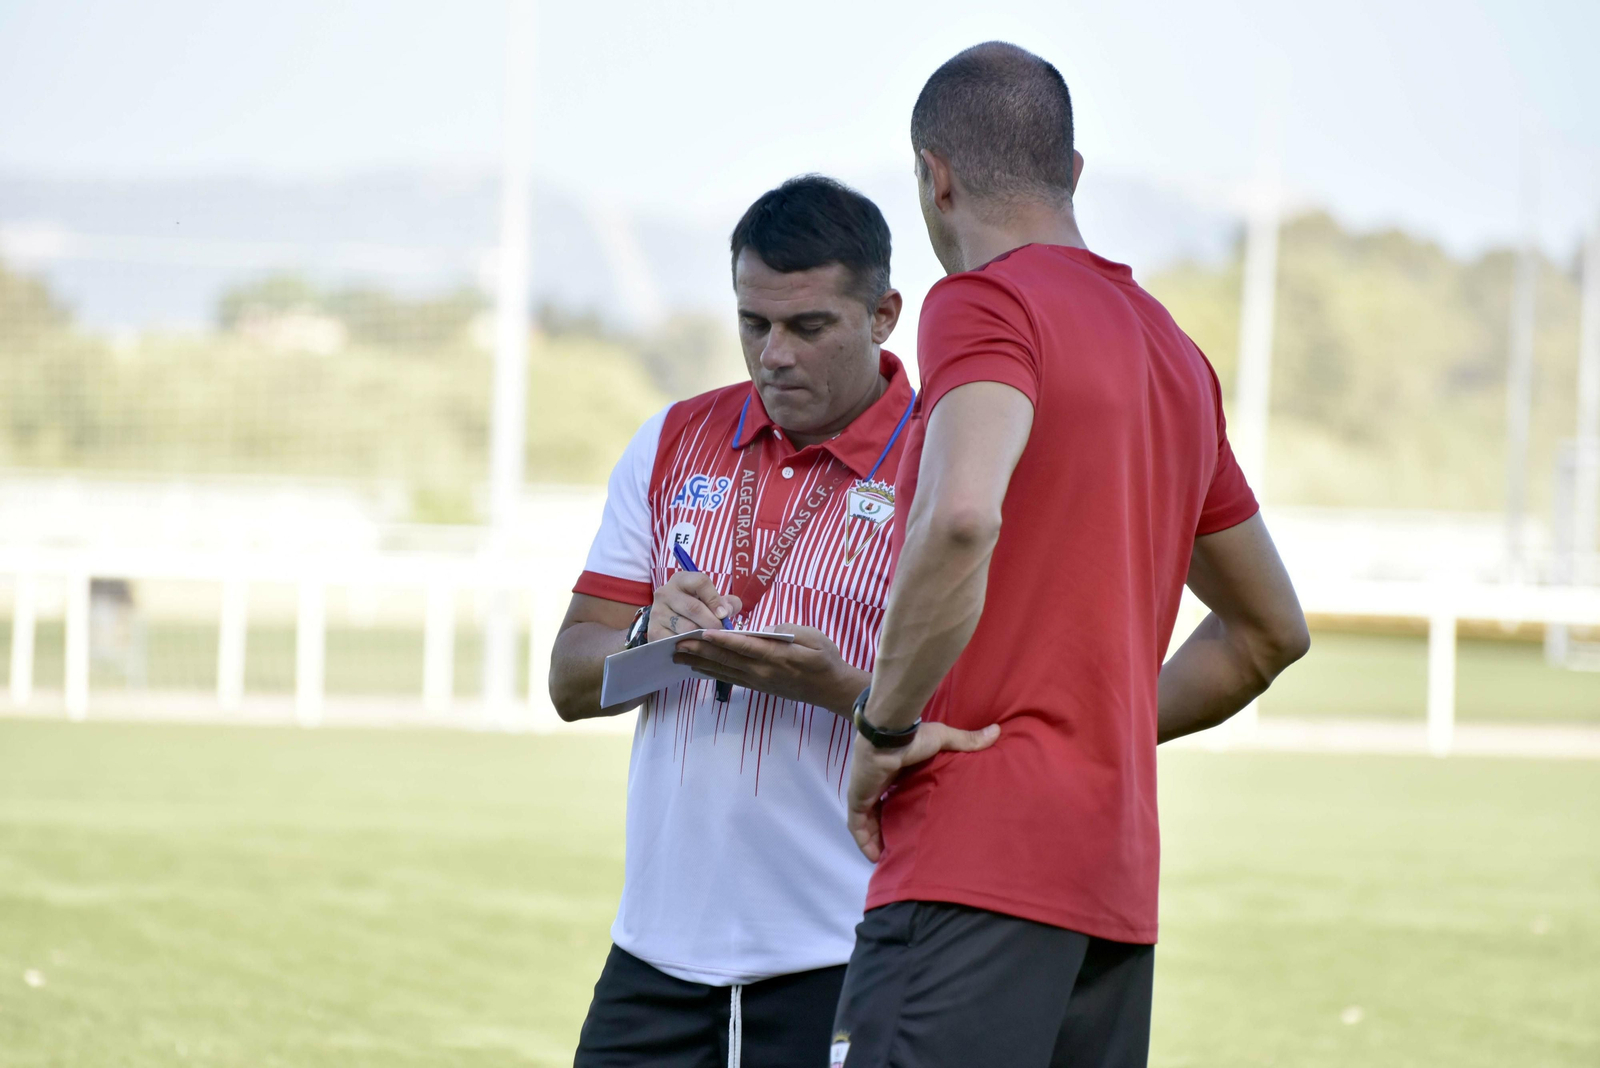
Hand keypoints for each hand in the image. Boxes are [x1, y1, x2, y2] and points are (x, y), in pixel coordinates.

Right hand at [648, 572, 741, 642]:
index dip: (715, 599)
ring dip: (702, 636)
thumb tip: (727, 611)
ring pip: (685, 627)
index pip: (700, 583)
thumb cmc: (697, 608)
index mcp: (681, 580)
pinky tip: (697, 647)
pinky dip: (689, 646)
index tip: (724, 615)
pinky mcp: (653, 631)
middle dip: (712, 622)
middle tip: (722, 633)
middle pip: (693, 607)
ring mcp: (657, 612)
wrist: (671, 623)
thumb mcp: (712, 601)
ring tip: (712, 641)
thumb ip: (727, 603)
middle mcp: (665, 593)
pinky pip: (675, 641)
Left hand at [673, 625, 867, 714]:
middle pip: (727, 659)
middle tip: (676, 643)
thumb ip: (789, 630)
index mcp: (777, 656)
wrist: (832, 689)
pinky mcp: (758, 686)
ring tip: (678, 656)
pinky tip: (697, 668)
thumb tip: (766, 629)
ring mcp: (759, 681)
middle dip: (700, 650)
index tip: (701, 632)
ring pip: (724, 670)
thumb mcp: (815, 638)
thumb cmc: (826, 659)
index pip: (744, 646)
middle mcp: (763, 671)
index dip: (721, 639)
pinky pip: (730, 678)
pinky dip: (712, 672)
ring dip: (699, 662)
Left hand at [846, 720, 999, 861]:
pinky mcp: (857, 800)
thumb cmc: (912, 737)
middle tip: (902, 847)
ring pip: (868, 822)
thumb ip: (965, 740)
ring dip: (876, 838)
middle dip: (887, 828)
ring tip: (890, 858)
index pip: (894, 793)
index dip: (900, 808)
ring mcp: (865, 792)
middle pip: (880, 811)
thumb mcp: (942, 739)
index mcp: (894, 770)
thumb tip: (996, 732)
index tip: (912, 823)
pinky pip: (857, 826)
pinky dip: (864, 841)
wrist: (889, 735)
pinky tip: (874, 857)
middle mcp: (878, 783)